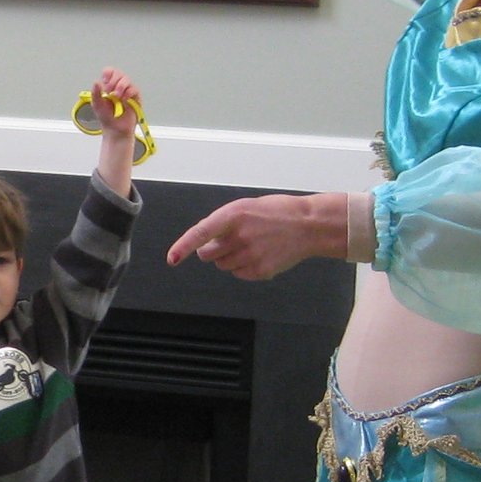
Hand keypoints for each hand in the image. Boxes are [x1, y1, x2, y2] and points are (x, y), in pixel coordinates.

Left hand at [86, 67, 142, 142]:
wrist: (115, 130)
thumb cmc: (106, 117)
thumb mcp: (97, 105)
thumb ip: (95, 93)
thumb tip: (96, 81)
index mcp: (109, 85)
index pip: (110, 72)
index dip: (108, 73)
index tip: (105, 81)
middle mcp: (119, 86)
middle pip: (119, 73)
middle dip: (113, 80)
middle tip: (108, 91)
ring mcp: (128, 91)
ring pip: (127, 80)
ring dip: (120, 86)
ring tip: (116, 96)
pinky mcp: (136, 98)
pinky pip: (134, 89)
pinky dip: (128, 92)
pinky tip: (123, 99)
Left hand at [166, 193, 350, 280]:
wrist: (308, 225)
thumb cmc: (277, 212)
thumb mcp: (246, 207)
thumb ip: (223, 223)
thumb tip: (204, 242)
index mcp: (234, 215)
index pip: (201, 233)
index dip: (183, 246)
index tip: (172, 258)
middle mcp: (240, 236)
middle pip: (208, 254)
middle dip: (213, 249)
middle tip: (231, 240)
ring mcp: (251, 255)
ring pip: (223, 265)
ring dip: (230, 258)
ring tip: (252, 244)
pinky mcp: (261, 270)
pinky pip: (239, 274)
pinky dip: (244, 267)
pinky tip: (260, 254)